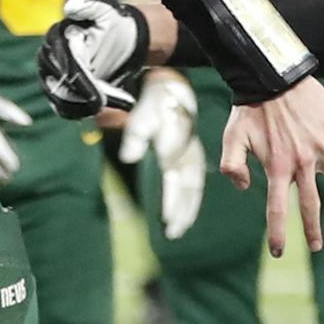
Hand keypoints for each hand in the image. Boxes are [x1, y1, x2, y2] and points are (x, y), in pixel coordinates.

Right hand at [38, 0, 147, 118]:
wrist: (115, 38)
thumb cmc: (110, 21)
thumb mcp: (105, 7)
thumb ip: (89, 3)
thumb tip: (71, 8)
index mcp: (56, 36)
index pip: (65, 63)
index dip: (82, 82)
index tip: (99, 98)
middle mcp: (48, 56)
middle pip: (59, 85)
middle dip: (83, 97)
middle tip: (104, 105)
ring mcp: (50, 75)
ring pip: (59, 99)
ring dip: (83, 107)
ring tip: (109, 105)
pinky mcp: (56, 89)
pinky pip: (63, 107)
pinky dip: (81, 112)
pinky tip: (102, 108)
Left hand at [119, 69, 203, 239]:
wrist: (170, 91)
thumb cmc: (153, 105)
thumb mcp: (143, 115)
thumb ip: (136, 135)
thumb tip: (128, 157)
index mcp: (175, 142)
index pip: (174, 176)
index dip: (171, 198)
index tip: (166, 218)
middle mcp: (186, 152)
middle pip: (186, 186)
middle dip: (180, 209)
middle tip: (172, 231)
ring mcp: (191, 157)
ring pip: (192, 188)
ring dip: (186, 210)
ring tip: (177, 230)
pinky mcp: (192, 160)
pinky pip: (194, 186)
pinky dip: (189, 203)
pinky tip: (182, 219)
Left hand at [218, 78, 323, 255]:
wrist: (273, 76)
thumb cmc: (250, 108)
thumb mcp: (231, 138)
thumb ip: (232, 166)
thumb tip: (244, 188)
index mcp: (277, 167)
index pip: (277, 209)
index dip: (278, 232)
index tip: (279, 252)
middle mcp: (302, 161)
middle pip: (312, 203)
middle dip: (313, 229)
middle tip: (317, 248)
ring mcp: (322, 145)